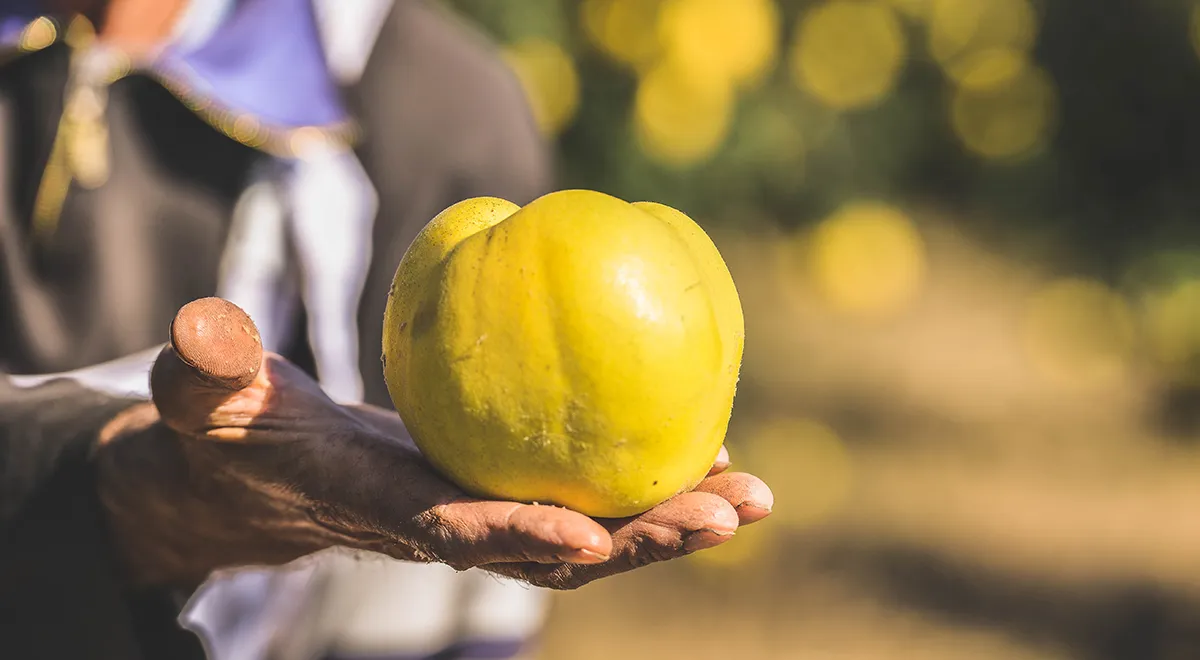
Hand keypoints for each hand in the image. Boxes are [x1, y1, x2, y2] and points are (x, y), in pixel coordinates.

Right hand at [96, 298, 772, 589]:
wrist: (269, 470)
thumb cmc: (236, 431)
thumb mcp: (209, 398)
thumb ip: (206, 371)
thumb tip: (201, 325)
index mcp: (386, 507)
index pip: (457, 530)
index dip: (518, 535)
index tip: (590, 534)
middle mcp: (453, 525)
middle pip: (559, 547)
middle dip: (643, 542)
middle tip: (732, 515)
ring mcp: (488, 512)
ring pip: (592, 529)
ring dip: (670, 520)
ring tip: (754, 496)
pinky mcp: (508, 488)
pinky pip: (589, 490)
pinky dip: (648, 480)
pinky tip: (708, 447)